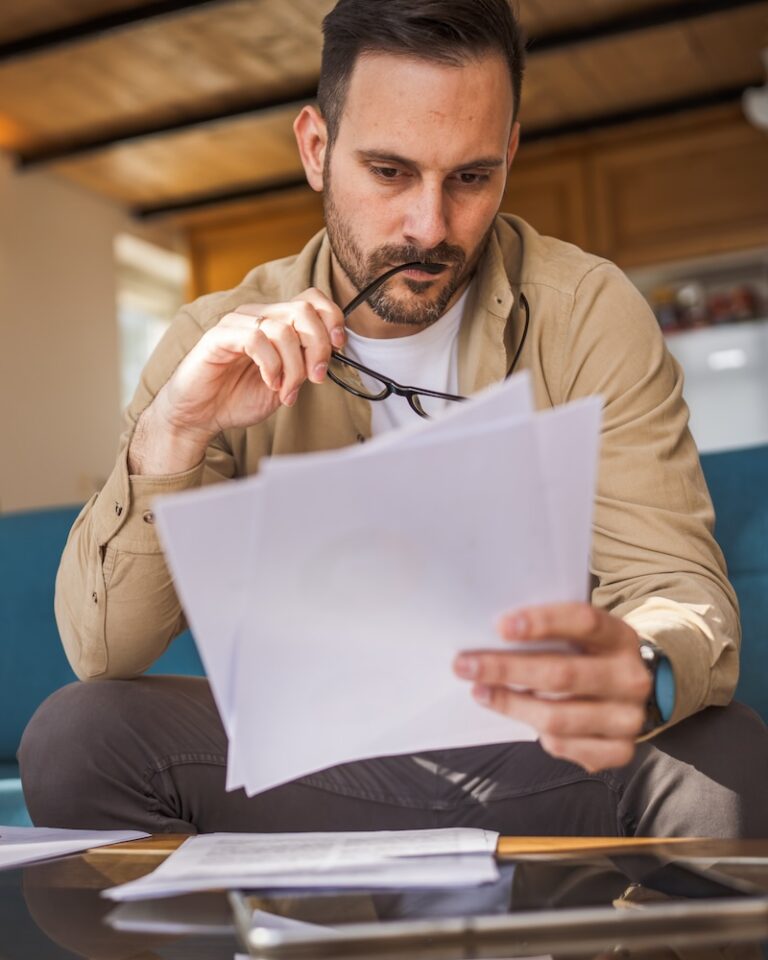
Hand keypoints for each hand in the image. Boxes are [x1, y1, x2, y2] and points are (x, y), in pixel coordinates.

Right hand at [129, 288, 344, 474]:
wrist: (199, 415)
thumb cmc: (238, 397)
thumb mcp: (285, 381)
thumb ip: (304, 363)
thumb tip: (331, 353)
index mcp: (275, 322)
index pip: (311, 299)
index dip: (332, 318)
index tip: (339, 347)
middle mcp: (257, 315)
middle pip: (303, 311)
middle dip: (318, 347)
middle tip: (316, 377)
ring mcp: (237, 323)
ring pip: (282, 328)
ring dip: (294, 366)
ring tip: (287, 391)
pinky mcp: (219, 336)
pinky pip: (256, 339)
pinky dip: (271, 366)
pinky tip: (270, 384)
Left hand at [453, 603, 651, 771]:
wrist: (631, 693)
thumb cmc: (588, 657)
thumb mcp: (580, 636)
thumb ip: (548, 632)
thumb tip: (489, 635)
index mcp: (620, 637)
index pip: (583, 621)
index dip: (541, 621)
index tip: (500, 626)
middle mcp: (630, 677)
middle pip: (562, 674)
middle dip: (506, 669)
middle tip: (464, 665)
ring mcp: (627, 717)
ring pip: (557, 716)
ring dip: (510, 705)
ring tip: (479, 692)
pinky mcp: (620, 750)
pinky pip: (564, 745)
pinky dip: (536, 733)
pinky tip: (519, 717)